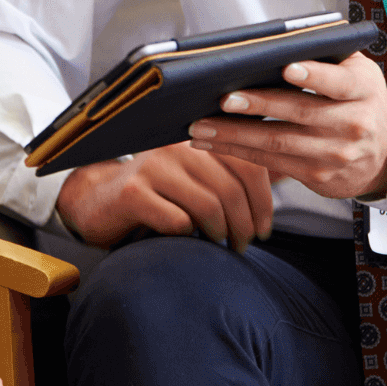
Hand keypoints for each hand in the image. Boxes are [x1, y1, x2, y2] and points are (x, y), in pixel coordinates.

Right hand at [54, 142, 274, 250]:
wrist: (97, 201)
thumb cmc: (158, 193)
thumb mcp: (196, 177)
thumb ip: (233, 174)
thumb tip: (289, 172)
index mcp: (199, 138)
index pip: (248, 165)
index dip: (264, 202)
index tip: (265, 229)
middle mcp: (177, 146)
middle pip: (231, 189)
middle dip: (245, 226)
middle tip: (243, 245)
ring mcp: (153, 167)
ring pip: (208, 206)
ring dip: (221, 234)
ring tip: (222, 246)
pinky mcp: (134, 192)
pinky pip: (178, 221)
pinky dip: (189, 236)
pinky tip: (188, 240)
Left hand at [187, 53, 386, 199]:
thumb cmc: (360, 100)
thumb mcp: (358, 73)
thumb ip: (327, 57)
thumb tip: (277, 44)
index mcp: (362, 89)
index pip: (339, 81)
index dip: (314, 75)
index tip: (287, 67)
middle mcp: (353, 123)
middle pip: (300, 113)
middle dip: (257, 105)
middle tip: (223, 98)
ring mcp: (335, 154)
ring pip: (278, 143)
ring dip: (234, 134)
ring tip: (201, 125)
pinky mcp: (318, 176)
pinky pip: (272, 163)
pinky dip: (238, 151)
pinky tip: (213, 141)